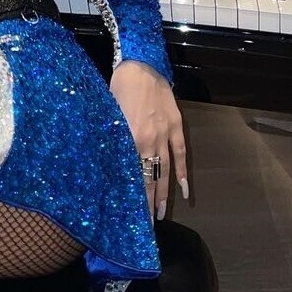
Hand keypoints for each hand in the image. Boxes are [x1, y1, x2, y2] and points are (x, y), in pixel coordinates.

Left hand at [109, 60, 187, 220]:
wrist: (140, 64)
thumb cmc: (118, 86)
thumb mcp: (108, 113)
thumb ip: (111, 138)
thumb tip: (107, 163)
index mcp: (129, 138)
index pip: (131, 174)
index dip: (132, 196)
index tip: (130, 216)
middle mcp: (148, 140)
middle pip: (148, 177)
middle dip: (148, 203)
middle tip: (147, 227)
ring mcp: (165, 133)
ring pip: (164, 170)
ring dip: (164, 193)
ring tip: (162, 215)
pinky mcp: (176, 125)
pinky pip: (180, 153)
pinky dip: (182, 173)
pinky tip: (184, 191)